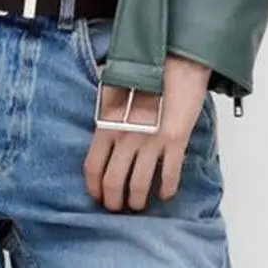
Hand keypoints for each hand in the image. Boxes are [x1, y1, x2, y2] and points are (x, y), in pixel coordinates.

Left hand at [83, 53, 211, 210]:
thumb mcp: (114, 92)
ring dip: (138, 201)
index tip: (98, 196)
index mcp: (107, 123)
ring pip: (140, 185)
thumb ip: (107, 116)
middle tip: (118, 207)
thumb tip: (104, 137)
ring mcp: (150, 141)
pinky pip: (169, 176)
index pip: (92, 166)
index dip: (94, 187)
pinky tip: (166, 193)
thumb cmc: (144, 71)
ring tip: (139, 204)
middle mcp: (126, 136)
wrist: (174, 60)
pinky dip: (167, 190)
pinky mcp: (175, 141)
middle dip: (114, 201)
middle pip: (113, 182)